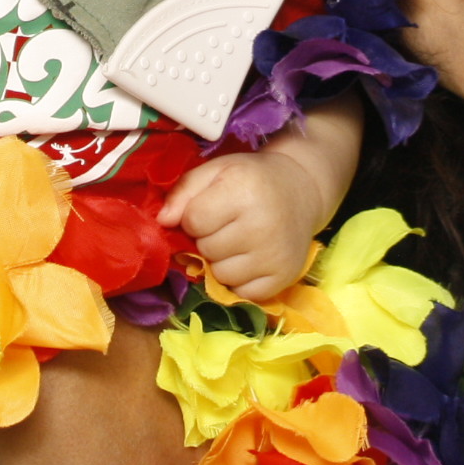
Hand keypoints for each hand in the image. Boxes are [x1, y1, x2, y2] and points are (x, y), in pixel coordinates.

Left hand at [162, 150, 327, 297]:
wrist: (302, 190)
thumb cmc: (251, 179)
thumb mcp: (216, 171)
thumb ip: (184, 191)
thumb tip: (162, 221)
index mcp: (243, 190)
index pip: (193, 221)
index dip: (194, 217)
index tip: (210, 208)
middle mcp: (262, 225)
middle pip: (206, 249)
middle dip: (208, 238)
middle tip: (227, 224)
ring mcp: (274, 255)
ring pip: (221, 275)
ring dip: (221, 262)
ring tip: (238, 241)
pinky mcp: (284, 277)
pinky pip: (242, 293)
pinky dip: (240, 280)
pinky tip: (250, 258)